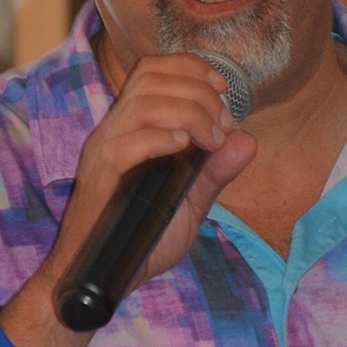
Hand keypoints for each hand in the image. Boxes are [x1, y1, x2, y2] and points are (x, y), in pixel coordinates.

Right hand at [49, 53, 257, 304]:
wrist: (104, 279)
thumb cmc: (140, 239)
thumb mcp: (189, 202)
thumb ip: (215, 172)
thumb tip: (247, 140)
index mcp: (130, 128)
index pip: (151, 70)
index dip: (189, 67)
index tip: (222, 88)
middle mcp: (112, 132)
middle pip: (150, 78)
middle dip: (198, 92)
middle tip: (223, 126)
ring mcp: (102, 153)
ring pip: (142, 105)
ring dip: (188, 114)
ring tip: (211, 141)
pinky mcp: (98, 180)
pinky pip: (123, 145)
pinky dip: (158, 139)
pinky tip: (183, 149)